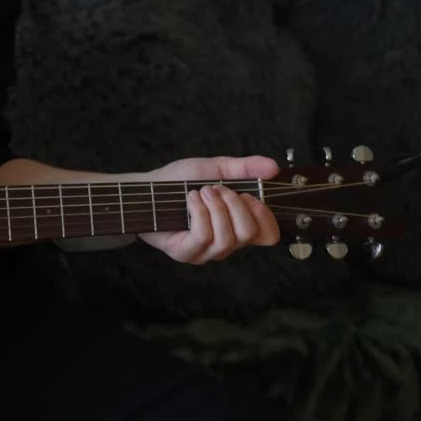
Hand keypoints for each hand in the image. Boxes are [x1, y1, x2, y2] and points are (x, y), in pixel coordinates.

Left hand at [137, 156, 280, 264]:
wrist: (146, 188)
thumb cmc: (179, 181)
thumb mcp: (216, 169)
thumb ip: (245, 168)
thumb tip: (273, 166)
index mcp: (237, 226)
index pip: (269, 235)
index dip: (264, 215)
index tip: (249, 195)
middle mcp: (225, 244)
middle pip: (249, 234)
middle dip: (234, 204)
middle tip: (215, 189)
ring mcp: (205, 252)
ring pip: (227, 237)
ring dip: (214, 206)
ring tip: (200, 192)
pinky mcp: (185, 253)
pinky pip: (204, 237)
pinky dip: (199, 212)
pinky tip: (190, 200)